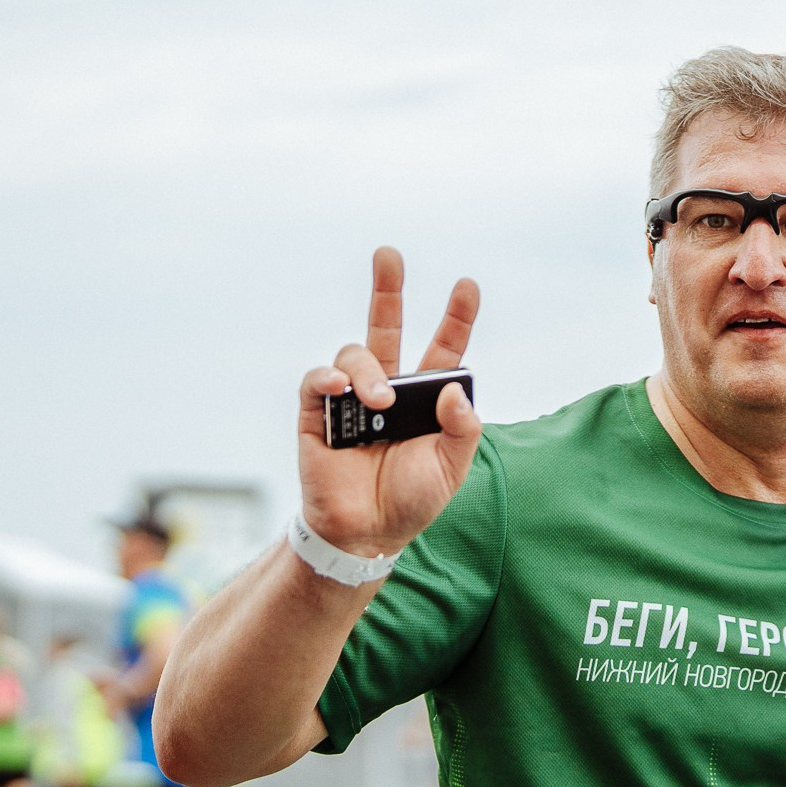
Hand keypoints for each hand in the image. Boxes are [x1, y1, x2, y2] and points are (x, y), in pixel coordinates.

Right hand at [298, 248, 483, 557]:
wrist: (366, 533)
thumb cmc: (412, 500)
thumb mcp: (451, 467)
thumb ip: (462, 428)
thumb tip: (455, 388)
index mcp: (426, 398)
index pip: (443, 349)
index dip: (456, 317)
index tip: (468, 285)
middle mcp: (389, 388)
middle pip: (386, 326)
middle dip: (386, 288)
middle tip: (388, 253)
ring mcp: (352, 397)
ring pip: (354, 354)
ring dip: (369, 371)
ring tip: (380, 402)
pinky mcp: (318, 412)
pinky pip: (318, 380)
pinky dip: (329, 377)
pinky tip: (342, 388)